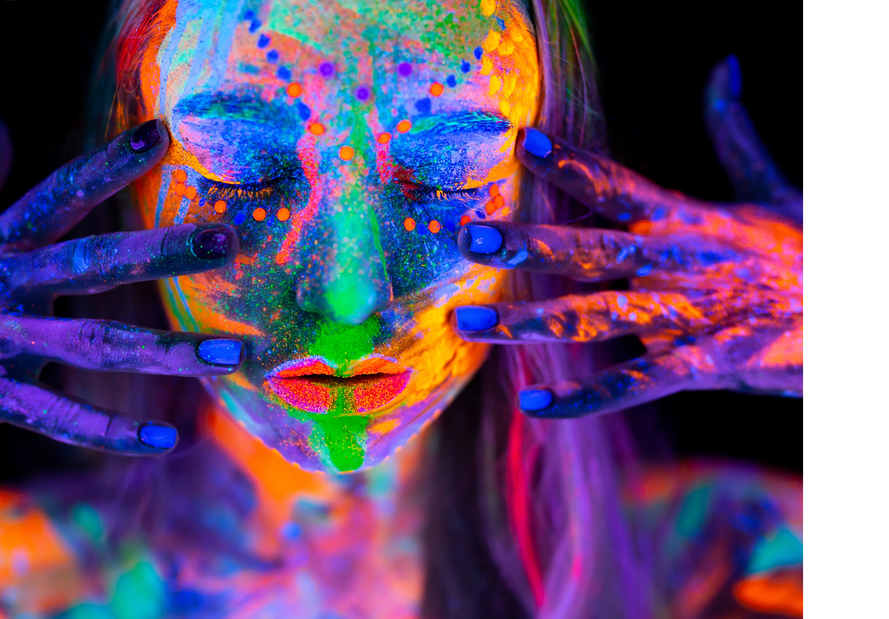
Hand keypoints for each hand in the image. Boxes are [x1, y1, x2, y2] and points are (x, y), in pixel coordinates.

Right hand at [0, 115, 242, 452]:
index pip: (59, 193)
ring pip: (96, 345)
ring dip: (168, 351)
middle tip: (229, 239)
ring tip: (232, 354)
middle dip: (164, 249)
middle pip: (95, 261)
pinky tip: (166, 442)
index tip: (164, 134)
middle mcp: (3, 286)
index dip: (109, 162)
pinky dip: (111, 432)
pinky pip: (59, 417)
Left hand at [453, 58, 801, 417]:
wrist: (862, 318)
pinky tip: (531, 404)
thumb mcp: (771, 187)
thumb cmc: (807, 251)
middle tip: (469, 236)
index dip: (571, 163)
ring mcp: (691, 315)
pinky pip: (635, 383)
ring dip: (529, 322)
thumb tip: (726, 65)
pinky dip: (583, 398)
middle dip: (528, 242)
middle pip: (592, 249)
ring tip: (467, 322)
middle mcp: (679, 264)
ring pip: (597, 317)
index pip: (619, 185)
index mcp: (687, 220)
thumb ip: (734, 132)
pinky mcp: (708, 364)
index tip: (521, 143)